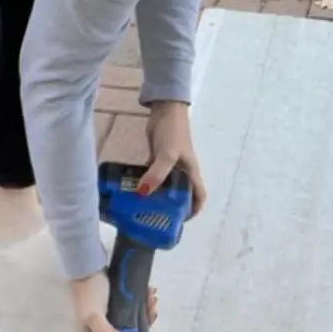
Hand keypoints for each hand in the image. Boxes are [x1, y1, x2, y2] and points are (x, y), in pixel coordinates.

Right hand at [71, 272, 158, 331]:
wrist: (87, 265)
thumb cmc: (89, 293)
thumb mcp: (94, 317)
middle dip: (144, 326)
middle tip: (152, 311)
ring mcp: (111, 318)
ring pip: (134, 321)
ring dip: (146, 311)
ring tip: (152, 297)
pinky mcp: (118, 305)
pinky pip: (134, 308)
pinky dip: (143, 302)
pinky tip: (149, 292)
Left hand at [140, 100, 205, 216]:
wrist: (165, 109)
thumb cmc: (173, 133)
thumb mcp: (167, 155)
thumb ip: (157, 175)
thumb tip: (142, 194)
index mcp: (191, 173)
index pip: (199, 197)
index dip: (193, 211)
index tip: (180, 222)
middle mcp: (182, 171)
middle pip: (180, 194)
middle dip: (171, 207)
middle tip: (154, 218)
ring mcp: (169, 165)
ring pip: (165, 186)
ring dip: (156, 196)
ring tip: (141, 206)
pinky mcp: (157, 158)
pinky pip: (152, 175)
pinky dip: (146, 182)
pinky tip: (133, 188)